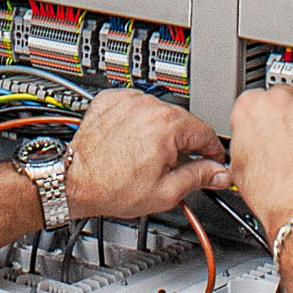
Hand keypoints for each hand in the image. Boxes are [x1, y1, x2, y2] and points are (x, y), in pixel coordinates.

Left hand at [65, 90, 232, 220]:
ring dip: (161, 131)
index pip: (206, 133)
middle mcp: (148, 106)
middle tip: (176, 168)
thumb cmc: (112, 188)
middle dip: (184, 144)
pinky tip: (132, 142)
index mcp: (167, 125)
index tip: (212, 162)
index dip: (212, 152)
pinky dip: (138, 121)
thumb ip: (198, 178)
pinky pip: (135, 107)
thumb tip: (219, 173)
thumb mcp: (165, 192)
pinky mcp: (111, 100)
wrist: (74, 181)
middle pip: (183, 122)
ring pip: (159, 113)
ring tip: (147, 157)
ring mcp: (128, 100)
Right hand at [227, 85, 292, 241]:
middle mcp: (280, 100)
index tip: (269, 129)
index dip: (264, 118)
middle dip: (289, 118)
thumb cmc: (270, 194)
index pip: (256, 100)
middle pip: (286, 99)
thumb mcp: (238, 163)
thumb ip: (245, 138)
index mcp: (250, 107)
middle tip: (291, 144)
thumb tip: (251, 138)